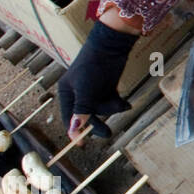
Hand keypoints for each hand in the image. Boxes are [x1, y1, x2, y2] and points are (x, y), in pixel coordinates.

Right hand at [57, 20, 139, 139]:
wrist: (111, 47)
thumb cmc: (93, 66)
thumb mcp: (86, 90)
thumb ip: (82, 110)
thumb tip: (74, 130)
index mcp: (67, 93)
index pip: (69, 117)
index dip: (75, 132)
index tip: (81, 145)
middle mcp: (79, 94)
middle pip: (87, 116)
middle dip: (98, 123)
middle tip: (108, 133)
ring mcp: (94, 91)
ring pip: (102, 109)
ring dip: (111, 109)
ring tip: (122, 104)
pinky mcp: (107, 88)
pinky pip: (111, 102)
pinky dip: (118, 104)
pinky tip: (126, 104)